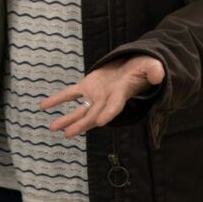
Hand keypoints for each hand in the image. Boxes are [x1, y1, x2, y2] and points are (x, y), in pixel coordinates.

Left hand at [42, 55, 164, 138]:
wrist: (131, 67)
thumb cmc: (142, 69)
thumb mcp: (150, 67)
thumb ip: (153, 71)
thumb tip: (158, 75)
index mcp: (120, 95)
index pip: (114, 107)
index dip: (108, 114)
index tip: (100, 123)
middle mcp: (106, 99)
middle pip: (92, 115)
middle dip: (80, 124)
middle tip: (67, 134)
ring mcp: (95, 94)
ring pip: (79, 110)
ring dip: (66, 118)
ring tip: (53, 128)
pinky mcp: (87, 86)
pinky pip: (70, 94)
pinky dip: (57, 99)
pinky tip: (43, 106)